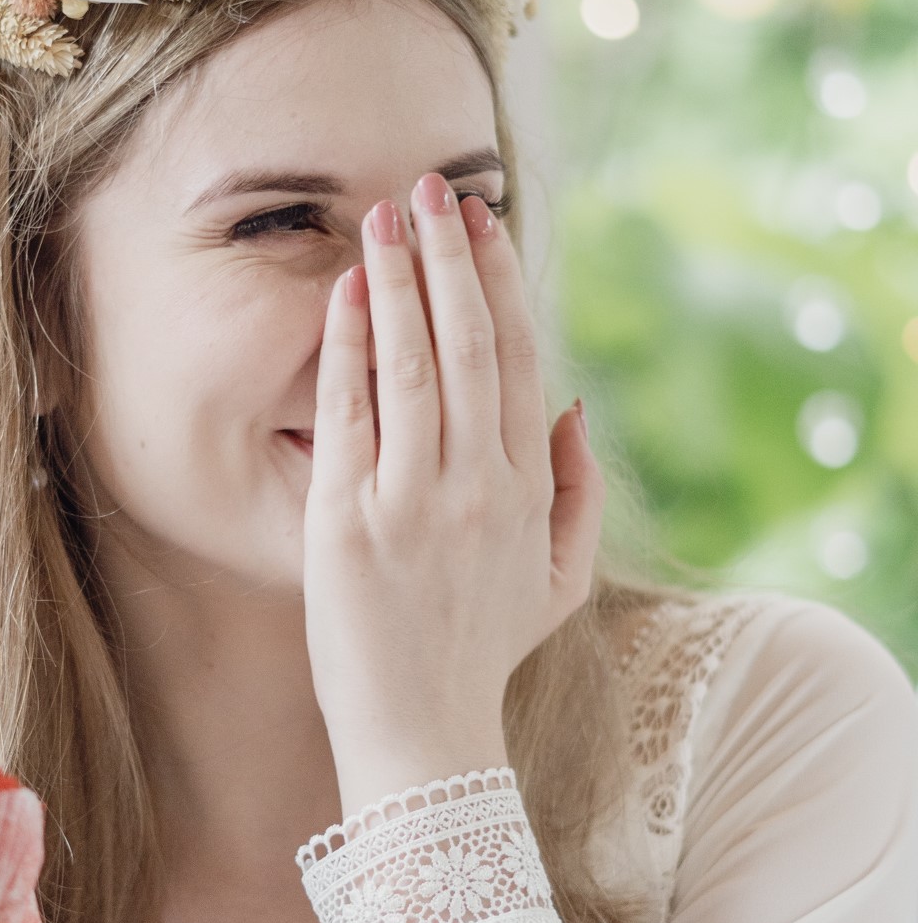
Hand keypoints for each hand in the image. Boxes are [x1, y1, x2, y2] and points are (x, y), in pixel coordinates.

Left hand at [303, 172, 604, 816]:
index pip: (521, 358)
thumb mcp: (560, 579)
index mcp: (529, 488)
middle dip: (449, 256)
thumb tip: (578, 405)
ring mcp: (414, 500)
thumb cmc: (483, 652)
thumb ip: (580, 491)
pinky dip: (348, 347)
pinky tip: (342, 293)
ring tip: (382, 215)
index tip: (481, 222)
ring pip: (413, 363)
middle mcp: (479, 483)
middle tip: (428, 187)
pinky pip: (352, 414)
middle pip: (470, 344)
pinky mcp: (350, 520)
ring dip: (397, 281)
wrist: (424, 735)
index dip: (500, 281)